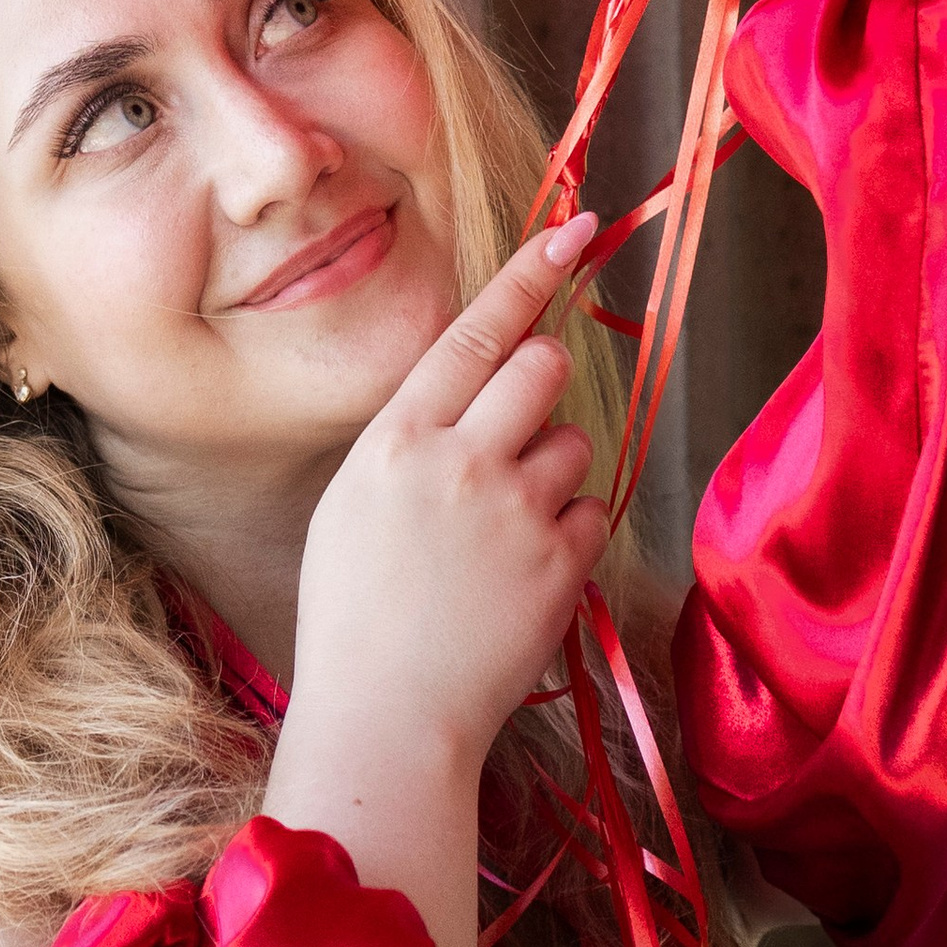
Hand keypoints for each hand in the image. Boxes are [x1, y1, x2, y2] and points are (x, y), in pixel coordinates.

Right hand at [291, 213, 607, 768]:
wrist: (386, 718)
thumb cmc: (357, 617)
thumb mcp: (354, 506)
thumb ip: (413, 441)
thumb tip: (474, 394)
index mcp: (394, 441)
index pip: (472, 334)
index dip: (527, 275)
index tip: (572, 229)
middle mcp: (458, 461)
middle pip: (543, 367)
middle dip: (541, 387)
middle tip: (515, 437)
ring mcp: (515, 510)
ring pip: (574, 442)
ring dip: (551, 474)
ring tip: (501, 536)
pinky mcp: (560, 561)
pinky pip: (592, 510)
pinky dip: (567, 535)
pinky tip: (521, 577)